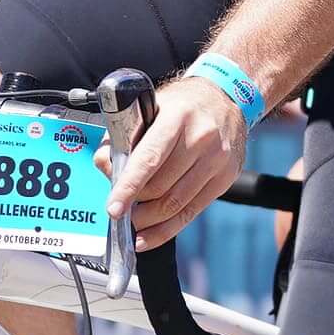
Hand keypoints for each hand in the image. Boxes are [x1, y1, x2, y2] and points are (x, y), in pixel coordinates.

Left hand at [102, 74, 247, 249]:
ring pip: (175, 204)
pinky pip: (191, 212)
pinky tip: (148, 236)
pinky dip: (166, 229)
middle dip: (135, 204)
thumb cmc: (183, 105)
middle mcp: (201, 139)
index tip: (113, 208)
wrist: (227, 98)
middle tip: (120, 210)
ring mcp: (217, 160)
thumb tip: (106, 167)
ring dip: (148, 220)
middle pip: (160, 187)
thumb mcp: (151, 107)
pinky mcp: (225, 178)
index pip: (149, 159)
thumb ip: (124, 136)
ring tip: (132, 224)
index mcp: (177, 117)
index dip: (129, 187)